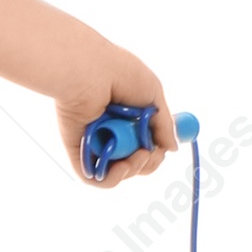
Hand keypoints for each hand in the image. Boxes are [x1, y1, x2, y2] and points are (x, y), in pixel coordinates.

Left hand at [56, 44, 179, 188]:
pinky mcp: (78, 151)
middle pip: (136, 162)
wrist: (89, 73)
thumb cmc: (120, 74)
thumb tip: (172, 148)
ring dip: (135, 168)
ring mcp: (96, 142)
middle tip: (149, 152)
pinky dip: (112, 178)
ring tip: (137, 154)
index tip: (162, 147)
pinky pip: (95, 177)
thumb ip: (164, 124)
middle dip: (149, 162)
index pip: (147, 145)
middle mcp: (113, 131)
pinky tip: (122, 166)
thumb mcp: (153, 95)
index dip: (157, 152)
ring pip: (119, 172)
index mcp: (129, 117)